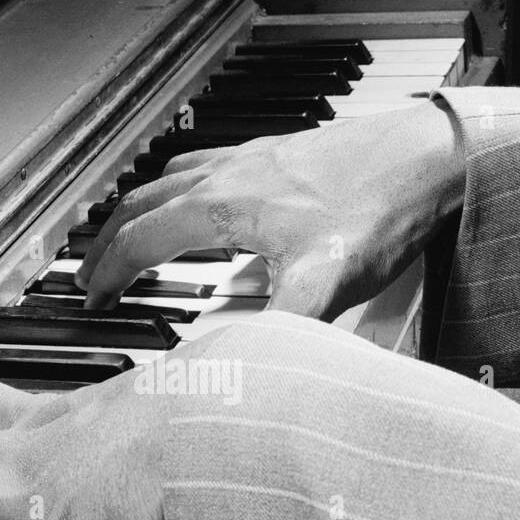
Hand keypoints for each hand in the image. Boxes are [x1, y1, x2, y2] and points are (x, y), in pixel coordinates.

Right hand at [77, 100, 464, 319]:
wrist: (427, 155)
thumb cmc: (379, 209)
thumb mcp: (325, 282)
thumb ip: (280, 327)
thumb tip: (238, 367)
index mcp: (220, 206)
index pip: (139, 242)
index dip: (109, 275)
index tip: (95, 300)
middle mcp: (226, 175)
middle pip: (141, 206)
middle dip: (109, 242)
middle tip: (92, 272)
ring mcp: (251, 159)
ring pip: (170, 179)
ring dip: (139, 207)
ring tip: (128, 230)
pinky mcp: (278, 152)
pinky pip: (208, 161)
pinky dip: (183, 181)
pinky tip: (203, 192)